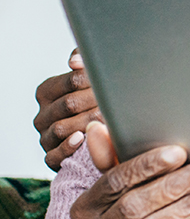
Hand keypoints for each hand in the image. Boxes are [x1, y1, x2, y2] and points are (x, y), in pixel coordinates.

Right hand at [34, 49, 101, 169]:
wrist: (99, 134)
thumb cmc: (94, 99)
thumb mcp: (89, 77)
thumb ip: (83, 61)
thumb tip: (75, 61)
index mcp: (47, 91)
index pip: (71, 80)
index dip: (94, 80)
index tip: (112, 80)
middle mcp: (43, 115)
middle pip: (69, 104)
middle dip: (94, 101)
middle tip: (117, 100)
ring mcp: (45, 137)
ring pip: (62, 128)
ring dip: (88, 123)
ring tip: (108, 118)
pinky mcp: (51, 157)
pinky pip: (54, 155)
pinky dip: (68, 147)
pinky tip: (82, 138)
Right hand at [71, 123, 189, 218]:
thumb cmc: (133, 210)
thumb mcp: (121, 187)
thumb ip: (112, 158)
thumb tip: (97, 126)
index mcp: (85, 208)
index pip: (114, 181)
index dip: (146, 166)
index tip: (179, 152)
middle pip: (134, 206)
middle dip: (174, 185)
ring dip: (188, 205)